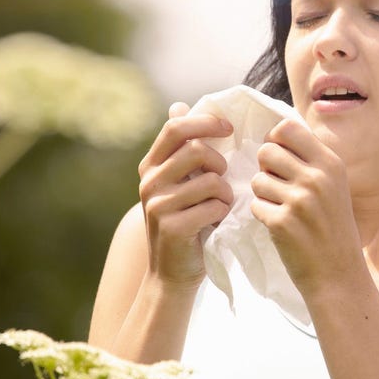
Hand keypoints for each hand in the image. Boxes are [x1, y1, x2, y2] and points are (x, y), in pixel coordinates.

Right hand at [137, 102, 234, 289]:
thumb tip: (178, 105)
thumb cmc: (184, 222)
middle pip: (197, 150)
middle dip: (221, 163)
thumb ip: (181, 149)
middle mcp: (149, 181)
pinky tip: (216, 222)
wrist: (172, 273)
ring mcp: (158, 204)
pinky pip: (214, 206)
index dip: (206, 122)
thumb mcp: (178, 183)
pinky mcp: (172, 226)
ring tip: (220, 206)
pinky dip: (224, 213)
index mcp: (151, 165)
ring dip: (226, 193)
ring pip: (212, 180)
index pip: (176, 127)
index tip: (228, 129)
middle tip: (223, 180)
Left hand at [250, 119, 363, 297]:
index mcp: (331, 163)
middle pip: (267, 150)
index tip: (280, 159)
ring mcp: (299, 200)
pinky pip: (255, 205)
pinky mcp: (281, 222)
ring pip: (258, 179)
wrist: (339, 274)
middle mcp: (317, 178)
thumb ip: (310, 160)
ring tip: (282, 208)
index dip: (275, 141)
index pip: (287, 128)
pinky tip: (281, 226)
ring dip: (263, 194)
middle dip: (266, 168)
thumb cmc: (333, 228)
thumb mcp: (334, 186)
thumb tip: (274, 137)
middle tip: (279, 187)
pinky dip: (263, 214)